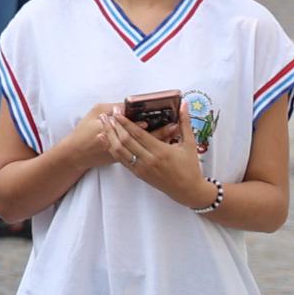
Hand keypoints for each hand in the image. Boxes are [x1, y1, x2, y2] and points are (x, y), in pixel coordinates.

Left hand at [72, 101, 209, 204]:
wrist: (187, 190)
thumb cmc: (190, 167)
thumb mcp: (190, 144)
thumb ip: (185, 123)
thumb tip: (184, 104)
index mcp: (161, 151)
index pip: (138, 134)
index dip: (126, 122)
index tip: (117, 112)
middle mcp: (149, 160)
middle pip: (125, 141)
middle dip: (114, 126)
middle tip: (106, 115)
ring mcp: (141, 168)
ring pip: (119, 151)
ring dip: (109, 136)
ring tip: (103, 124)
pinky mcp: (138, 174)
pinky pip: (121, 160)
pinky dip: (111, 148)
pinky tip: (106, 139)